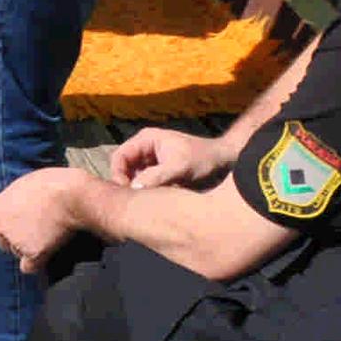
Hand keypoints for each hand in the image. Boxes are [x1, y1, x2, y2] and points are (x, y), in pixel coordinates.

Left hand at [0, 167, 98, 272]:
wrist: (72, 195)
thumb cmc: (54, 184)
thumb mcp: (25, 184)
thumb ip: (15, 200)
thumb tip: (18, 207)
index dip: (12, 226)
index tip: (26, 224)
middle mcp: (1, 227)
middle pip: (5, 242)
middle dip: (18, 240)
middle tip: (39, 232)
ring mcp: (15, 242)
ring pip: (18, 253)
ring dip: (30, 249)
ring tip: (50, 235)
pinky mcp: (31, 254)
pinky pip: (29, 267)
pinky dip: (38, 263)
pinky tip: (49, 252)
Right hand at [109, 125, 231, 189]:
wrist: (223, 160)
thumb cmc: (203, 159)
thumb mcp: (180, 167)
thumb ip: (157, 176)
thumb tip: (134, 189)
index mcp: (146, 139)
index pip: (119, 157)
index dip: (117, 175)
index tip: (125, 193)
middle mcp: (145, 147)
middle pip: (123, 168)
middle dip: (127, 184)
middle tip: (135, 201)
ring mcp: (151, 159)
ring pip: (132, 176)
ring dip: (138, 188)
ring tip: (148, 199)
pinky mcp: (158, 170)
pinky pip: (144, 182)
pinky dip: (147, 190)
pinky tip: (157, 198)